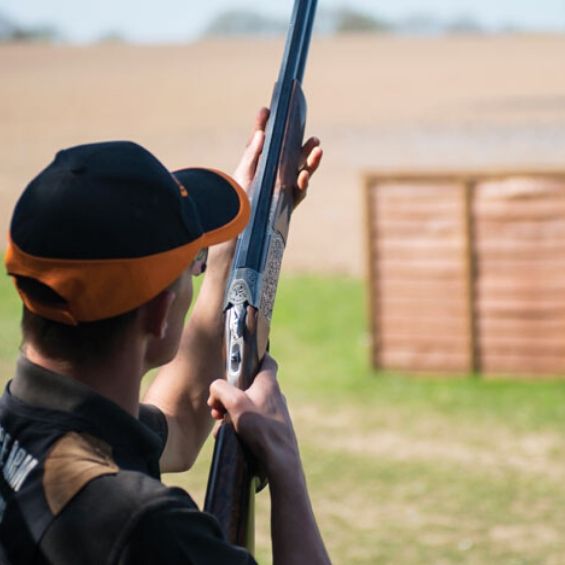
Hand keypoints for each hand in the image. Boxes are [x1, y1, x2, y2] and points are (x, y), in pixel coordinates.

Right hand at [207, 354, 299, 476]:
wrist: (279, 460)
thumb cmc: (260, 429)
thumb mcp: (234, 403)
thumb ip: (221, 389)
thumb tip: (216, 389)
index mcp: (268, 383)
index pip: (266, 360)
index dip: (254, 357)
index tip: (240, 362)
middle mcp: (274, 395)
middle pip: (248, 386)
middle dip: (229, 396)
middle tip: (218, 407)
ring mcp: (274, 412)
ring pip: (248, 406)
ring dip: (231, 413)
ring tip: (221, 424)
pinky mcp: (273, 428)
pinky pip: (252, 421)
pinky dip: (239, 426)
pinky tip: (230, 436)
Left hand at [233, 107, 323, 207]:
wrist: (236, 223)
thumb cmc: (238, 198)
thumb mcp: (244, 173)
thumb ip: (253, 153)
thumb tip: (262, 132)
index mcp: (262, 164)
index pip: (266, 141)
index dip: (267, 126)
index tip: (268, 110)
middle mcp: (275, 175)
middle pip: (293, 158)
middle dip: (305, 148)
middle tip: (314, 139)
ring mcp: (283, 189)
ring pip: (302, 173)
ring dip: (311, 162)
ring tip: (318, 150)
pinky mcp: (286, 203)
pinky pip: (298, 192)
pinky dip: (302, 183)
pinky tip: (303, 175)